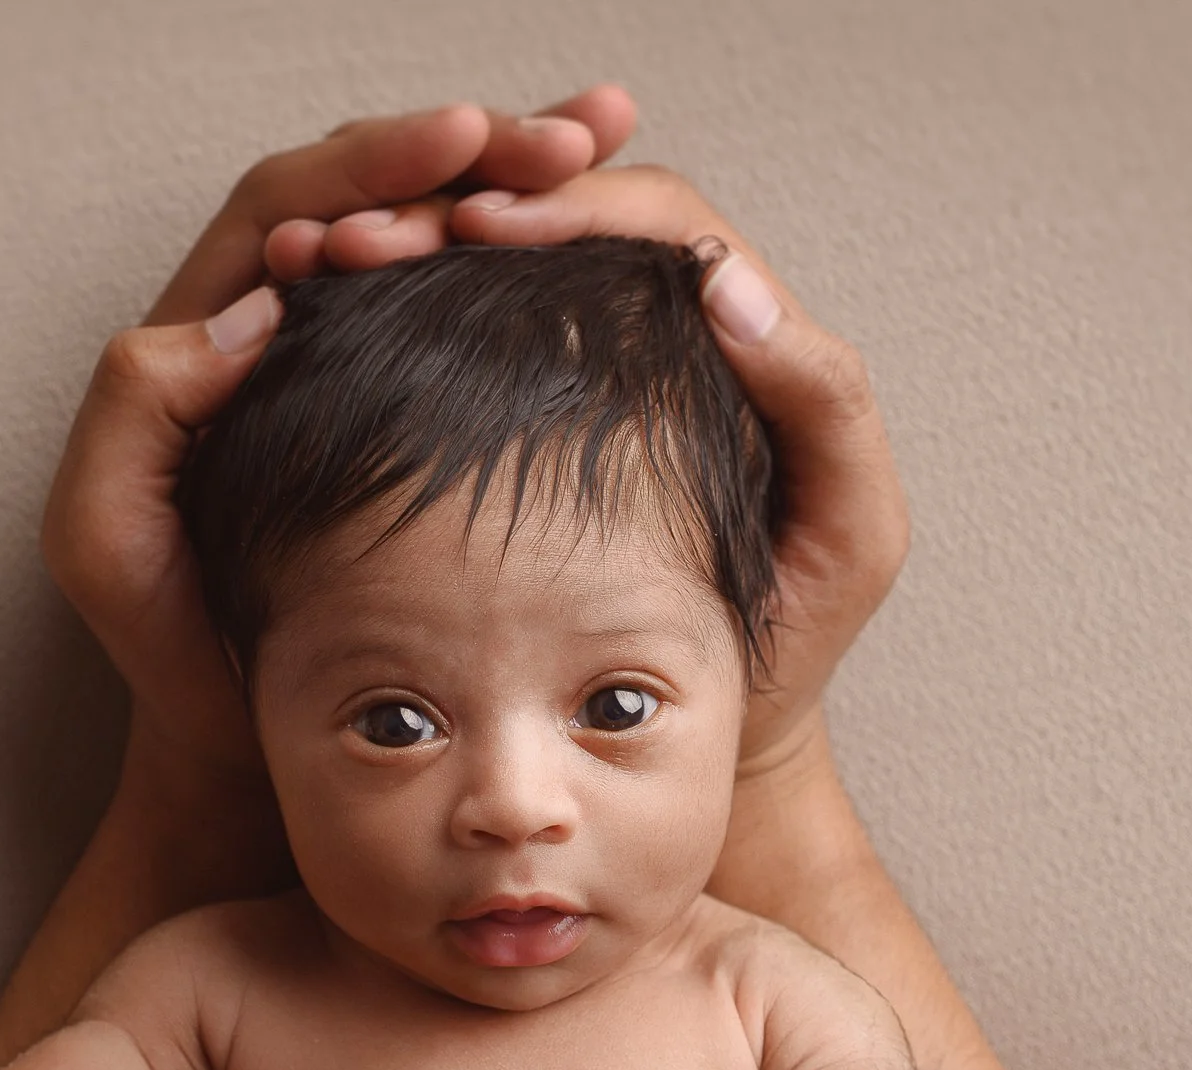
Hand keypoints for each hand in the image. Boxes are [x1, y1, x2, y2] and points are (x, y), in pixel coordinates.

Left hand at [39, 87, 636, 814]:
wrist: (248, 738)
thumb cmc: (176, 652)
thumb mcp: (106, 538)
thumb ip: (134, 413)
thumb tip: (260, 306)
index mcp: (210, 344)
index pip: (293, 204)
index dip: (377, 164)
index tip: (468, 141)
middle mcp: (291, 342)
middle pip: (383, 203)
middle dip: (477, 152)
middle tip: (579, 133)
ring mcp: (364, 385)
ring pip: (442, 254)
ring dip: (525, 192)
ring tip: (610, 147)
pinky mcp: (425, 437)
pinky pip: (480, 332)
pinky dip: (542, 280)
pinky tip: (611, 257)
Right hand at [303, 162, 909, 778]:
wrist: (721, 740)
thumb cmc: (789, 649)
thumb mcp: (849, 531)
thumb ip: (825, 403)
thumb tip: (726, 283)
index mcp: (740, 347)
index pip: (660, 226)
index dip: (577, 206)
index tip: (487, 227)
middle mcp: (659, 352)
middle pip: (565, 228)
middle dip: (469, 208)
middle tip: (381, 236)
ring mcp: (587, 398)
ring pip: (502, 282)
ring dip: (420, 253)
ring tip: (342, 263)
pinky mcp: (525, 451)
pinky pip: (463, 355)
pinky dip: (402, 325)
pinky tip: (342, 325)